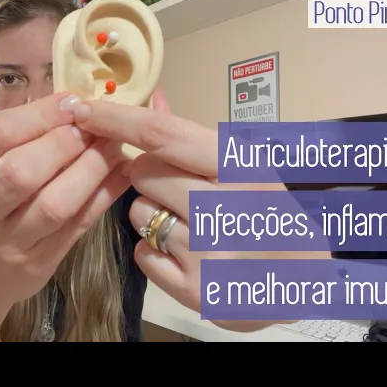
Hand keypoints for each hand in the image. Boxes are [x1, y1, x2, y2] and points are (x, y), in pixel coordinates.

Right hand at [0, 92, 128, 308]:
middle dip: (64, 143)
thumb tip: (77, 102)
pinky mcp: (41, 262)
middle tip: (94, 127)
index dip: (41, 113)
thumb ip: (24, 138)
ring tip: (113, 147)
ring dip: (91, 169)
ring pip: (55, 204)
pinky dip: (105, 195)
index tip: (74, 101)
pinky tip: (123, 173)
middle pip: (21, 171)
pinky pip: (80, 225)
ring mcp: (10, 241)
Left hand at [74, 91, 327, 330]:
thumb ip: (193, 136)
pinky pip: (141, 252)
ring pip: (138, 212)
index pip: (162, 134)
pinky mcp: (193, 288)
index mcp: (240, 166)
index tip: (81, 107)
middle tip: (180, 188)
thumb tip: (154, 98)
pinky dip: (155, 249)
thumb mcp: (246, 168)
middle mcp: (223, 205)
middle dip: (149, 175)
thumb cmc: (271, 215)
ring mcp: (207, 250)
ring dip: (152, 213)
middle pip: (142, 172)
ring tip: (190, 223)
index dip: (116, 118)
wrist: (305, 279)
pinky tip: (186, 252)